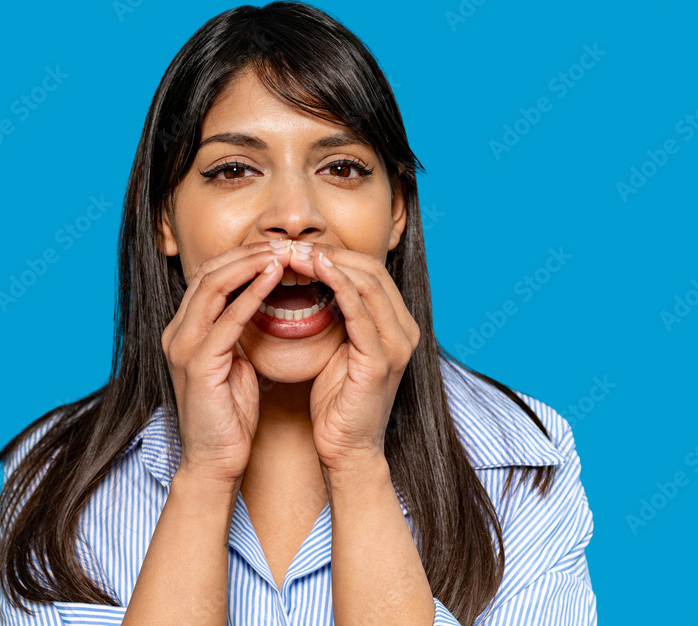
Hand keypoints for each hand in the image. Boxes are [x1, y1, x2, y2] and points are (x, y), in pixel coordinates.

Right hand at [161, 241, 289, 485]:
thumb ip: (238, 333)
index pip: (209, 277)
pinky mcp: (198, 364)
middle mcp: (176, 333)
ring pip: (214, 287)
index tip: (276, 249)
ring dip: (250, 266)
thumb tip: (262, 305)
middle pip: (208, 273)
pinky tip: (274, 280)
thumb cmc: (229, 416)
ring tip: (282, 253)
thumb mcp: (234, 364)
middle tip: (283, 243)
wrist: (215, 462)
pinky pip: (227, 320)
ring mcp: (183, 347)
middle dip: (246, 254)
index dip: (241, 258)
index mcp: (183, 331)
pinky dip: (251, 296)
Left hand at [285, 244, 420, 473]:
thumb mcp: (338, 350)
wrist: (346, 451)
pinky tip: (316, 271)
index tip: (297, 248)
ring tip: (296, 253)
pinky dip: (339, 285)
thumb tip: (312, 283)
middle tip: (292, 245)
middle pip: (372, 270)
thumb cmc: (337, 404)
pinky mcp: (381, 361)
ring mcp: (397, 345)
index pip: (370, 273)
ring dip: (330, 263)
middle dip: (331, 253)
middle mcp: (405, 331)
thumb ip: (337, 318)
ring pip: (368, 283)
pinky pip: (361, 311)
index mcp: (396, 326)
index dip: (335, 255)